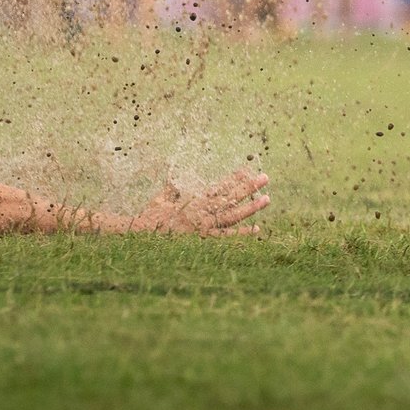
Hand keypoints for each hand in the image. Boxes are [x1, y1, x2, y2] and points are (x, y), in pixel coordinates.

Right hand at [132, 167, 269, 234]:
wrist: (143, 235)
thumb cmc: (151, 216)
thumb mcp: (161, 198)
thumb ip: (172, 187)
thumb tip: (175, 174)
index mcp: (195, 199)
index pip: (219, 186)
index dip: (234, 177)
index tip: (247, 169)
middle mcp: (203, 211)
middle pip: (230, 197)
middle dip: (249, 187)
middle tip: (266, 177)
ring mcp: (205, 226)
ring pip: (233, 215)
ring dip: (251, 207)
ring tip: (267, 199)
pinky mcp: (204, 240)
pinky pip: (227, 237)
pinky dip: (242, 234)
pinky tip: (257, 229)